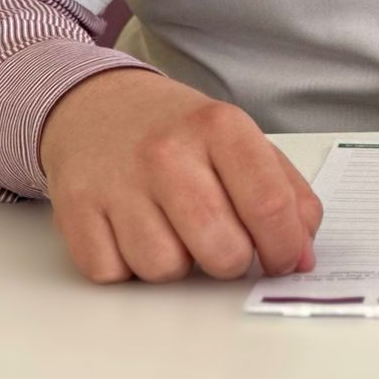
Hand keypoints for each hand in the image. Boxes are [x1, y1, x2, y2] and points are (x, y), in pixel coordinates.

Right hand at [39, 67, 322, 283]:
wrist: (94, 104)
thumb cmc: (176, 130)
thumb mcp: (238, 139)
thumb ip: (284, 192)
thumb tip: (302, 256)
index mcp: (218, 126)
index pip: (269, 205)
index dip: (285, 247)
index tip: (285, 260)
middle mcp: (167, 152)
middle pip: (222, 251)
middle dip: (230, 260)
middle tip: (220, 238)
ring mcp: (118, 181)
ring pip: (166, 270)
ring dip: (175, 262)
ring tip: (168, 225)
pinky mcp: (75, 209)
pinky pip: (114, 274)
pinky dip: (126, 266)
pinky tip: (128, 228)